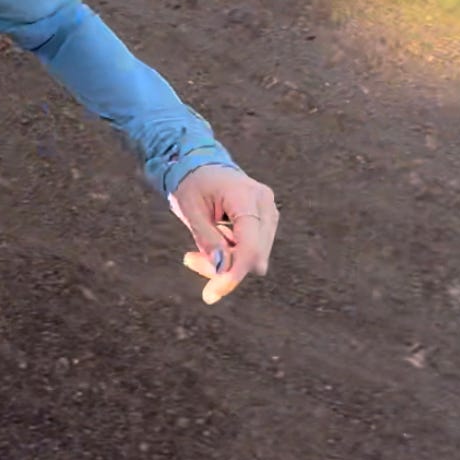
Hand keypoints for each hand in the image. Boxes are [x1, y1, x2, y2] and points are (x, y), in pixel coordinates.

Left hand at [170, 163, 278, 305]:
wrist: (201, 164)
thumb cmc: (192, 183)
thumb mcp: (191, 210)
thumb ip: (208, 240)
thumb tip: (224, 270)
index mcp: (247, 197)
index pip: (250, 246)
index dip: (233, 274)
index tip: (211, 295)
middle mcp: (265, 204)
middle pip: (254, 256)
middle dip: (223, 267)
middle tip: (189, 259)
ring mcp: (269, 213)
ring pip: (254, 257)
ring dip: (226, 262)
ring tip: (196, 252)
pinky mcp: (265, 222)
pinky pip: (252, 250)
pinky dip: (231, 255)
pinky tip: (212, 243)